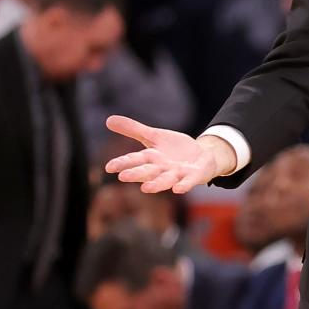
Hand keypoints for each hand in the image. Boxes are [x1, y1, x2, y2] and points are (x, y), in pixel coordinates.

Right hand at [105, 116, 227, 193]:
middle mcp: (161, 168)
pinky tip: (177, 189)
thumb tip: (108, 119)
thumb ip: (133, 130)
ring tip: (146, 188)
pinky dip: (183, 185)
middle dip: (136, 174)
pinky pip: (187, 182)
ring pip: (165, 180)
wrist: (201, 156)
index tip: (108, 167)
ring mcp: (177, 174)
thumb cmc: (173, 149)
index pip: (134, 160)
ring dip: (156, 184)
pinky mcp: (193, 175)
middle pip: (147, 171)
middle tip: (123, 177)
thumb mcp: (154, 136)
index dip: (122, 163)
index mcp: (151, 158)